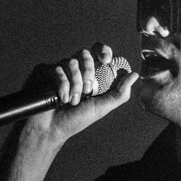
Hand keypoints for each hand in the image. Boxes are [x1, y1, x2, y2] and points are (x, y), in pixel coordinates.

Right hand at [18, 43, 137, 144]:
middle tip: (88, 90)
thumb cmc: (76, 120)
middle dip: (88, 72)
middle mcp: (76, 70)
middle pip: (85, 53)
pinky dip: (62, 85)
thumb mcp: (102, 107)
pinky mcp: (46, 73)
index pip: (99, 52)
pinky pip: (57, 68)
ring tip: (73, 101)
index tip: (105, 60)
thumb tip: (134, 75)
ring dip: (75, 84)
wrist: (51, 129)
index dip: (103, 50)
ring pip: (72, 61)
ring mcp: (61, 70)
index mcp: (91, 75)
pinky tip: (62, 98)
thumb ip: (120, 93)